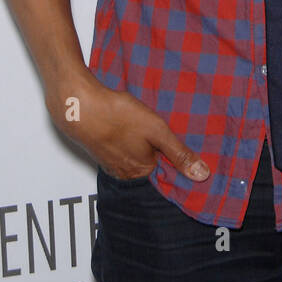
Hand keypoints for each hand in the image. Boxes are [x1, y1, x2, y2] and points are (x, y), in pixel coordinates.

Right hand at [46, 75, 209, 182]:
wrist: (78, 105)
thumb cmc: (118, 116)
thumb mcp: (156, 130)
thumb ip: (179, 153)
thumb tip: (203, 176)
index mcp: (141, 172)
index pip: (168, 175)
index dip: (179, 162)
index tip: (190, 150)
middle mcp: (125, 174)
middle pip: (152, 167)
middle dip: (162, 153)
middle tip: (169, 134)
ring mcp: (111, 163)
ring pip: (137, 157)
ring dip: (145, 146)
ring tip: (151, 129)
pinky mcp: (102, 150)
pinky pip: (123, 150)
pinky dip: (131, 141)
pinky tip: (132, 127)